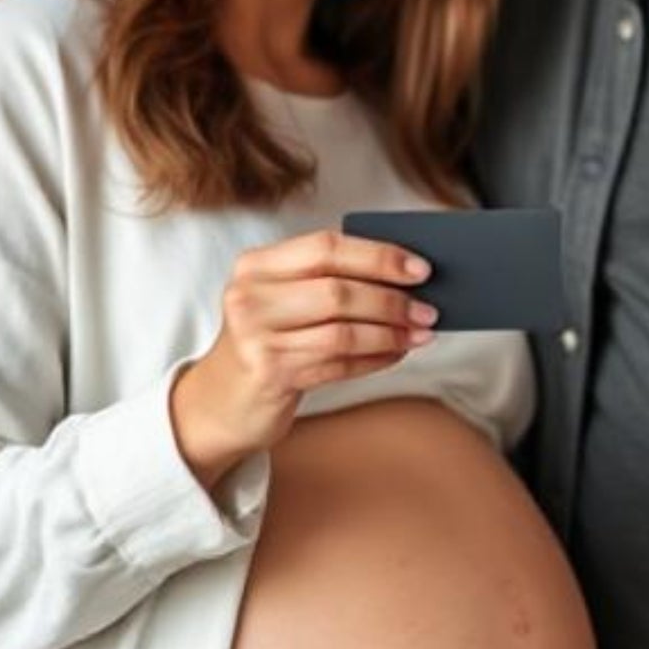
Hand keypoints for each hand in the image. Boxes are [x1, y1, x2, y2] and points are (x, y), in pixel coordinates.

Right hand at [170, 229, 435, 489]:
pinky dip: (374, 359)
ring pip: (342, 332)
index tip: (420, 269)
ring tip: (419, 335)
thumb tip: (406, 275)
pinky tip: (395, 354)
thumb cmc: (267, 340)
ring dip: (390, 334)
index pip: (325, 247)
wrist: (220, 401)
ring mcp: (256, 338)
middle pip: (337, 290)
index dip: (378, 256)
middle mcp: (249, 297)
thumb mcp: (283, 299)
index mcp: (256, 265)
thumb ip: (329, 280)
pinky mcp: (269, 375)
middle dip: (392, 300)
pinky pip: (337, 364)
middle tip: (428, 309)